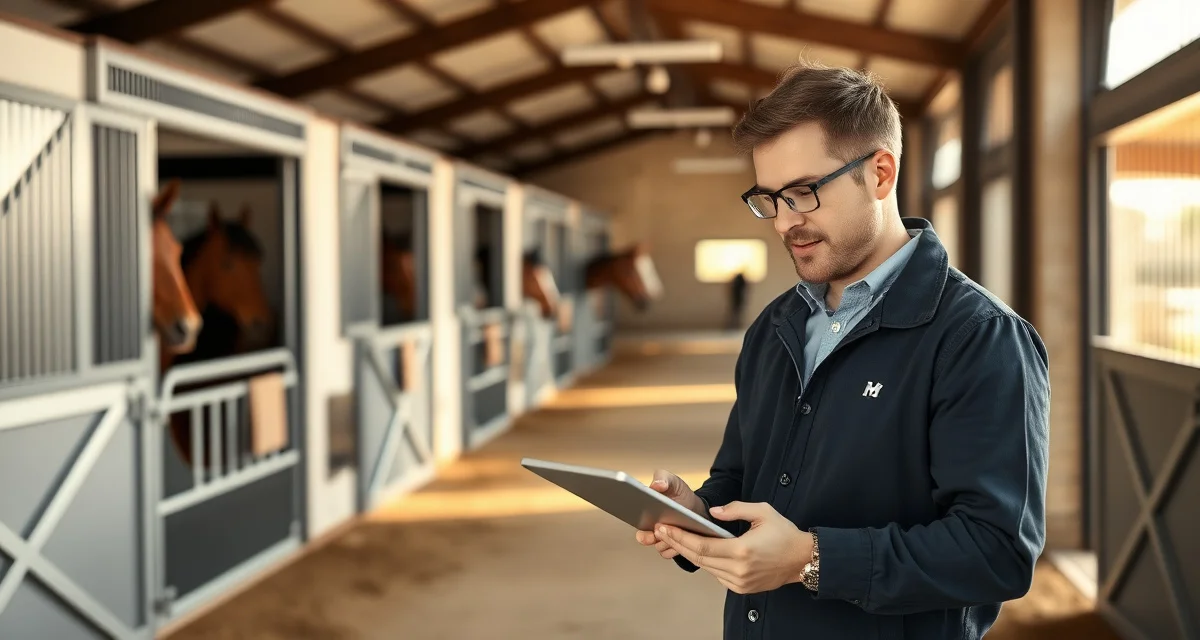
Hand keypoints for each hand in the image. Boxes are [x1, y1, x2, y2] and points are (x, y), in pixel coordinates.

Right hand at [634, 469, 707, 559]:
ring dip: (665, 541)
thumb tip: (657, 484)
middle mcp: (650, 527)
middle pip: (642, 537)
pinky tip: (682, 539)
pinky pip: (668, 552)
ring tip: (675, 531)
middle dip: (647, 536)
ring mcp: (660, 538)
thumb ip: (663, 478)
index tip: (639, 516)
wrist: (697, 509)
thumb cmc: (680, 494)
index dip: (633, 517)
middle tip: (657, 528)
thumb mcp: (673, 481)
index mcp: (645, 510)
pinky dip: (674, 548)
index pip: (633, 516)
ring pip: (657, 546)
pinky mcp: (671, 547)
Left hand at [656, 501, 813, 593]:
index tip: (665, 527)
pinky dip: (705, 562)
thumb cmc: (784, 534)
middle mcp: (739, 570)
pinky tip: (696, 550)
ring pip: (706, 568)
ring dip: (688, 553)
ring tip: (674, 538)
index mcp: (742, 550)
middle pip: (698, 558)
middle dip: (677, 543)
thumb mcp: (763, 512)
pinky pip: (716, 574)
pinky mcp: (741, 588)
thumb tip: (712, 513)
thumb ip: (735, 508)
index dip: (680, 537)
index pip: (702, 546)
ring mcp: (740, 582)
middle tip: (662, 531)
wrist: (802, 559)